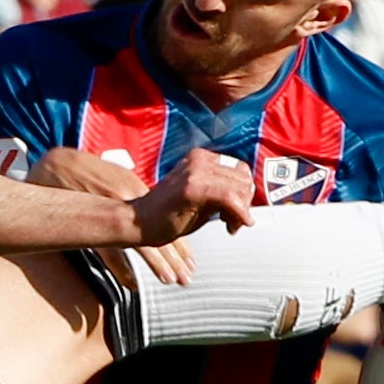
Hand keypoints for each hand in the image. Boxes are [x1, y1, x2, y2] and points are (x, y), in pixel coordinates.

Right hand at [28, 146, 192, 278]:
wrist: (58, 166)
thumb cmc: (89, 171)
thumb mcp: (119, 178)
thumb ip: (137, 195)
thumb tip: (157, 213)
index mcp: (137, 189)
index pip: (167, 219)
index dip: (181, 241)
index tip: (191, 259)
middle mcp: (129, 200)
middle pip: (160, 234)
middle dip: (177, 257)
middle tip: (188, 276)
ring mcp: (112, 213)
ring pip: (141, 244)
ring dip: (159, 264)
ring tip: (172, 279)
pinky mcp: (92, 225)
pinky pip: (110, 252)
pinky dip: (123, 269)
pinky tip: (134, 284)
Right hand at [128, 149, 255, 248]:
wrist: (137, 222)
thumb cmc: (164, 214)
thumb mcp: (199, 198)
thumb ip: (220, 192)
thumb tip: (245, 199)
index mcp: (200, 158)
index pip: (239, 169)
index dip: (244, 193)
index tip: (237, 212)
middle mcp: (199, 159)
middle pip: (243, 177)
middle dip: (245, 202)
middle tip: (235, 221)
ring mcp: (196, 171)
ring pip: (240, 186)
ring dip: (242, 210)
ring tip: (230, 224)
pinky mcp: (193, 187)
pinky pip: (230, 197)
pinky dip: (239, 213)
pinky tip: (234, 226)